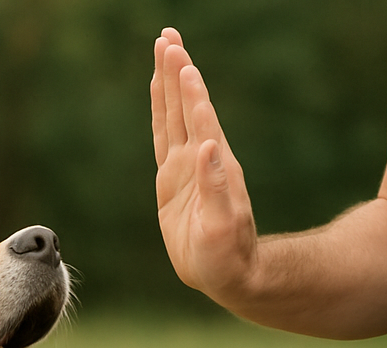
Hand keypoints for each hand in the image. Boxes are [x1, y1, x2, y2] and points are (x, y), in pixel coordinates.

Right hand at [150, 28, 258, 302]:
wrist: (226, 273)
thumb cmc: (227, 255)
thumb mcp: (222, 226)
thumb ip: (217, 186)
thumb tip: (208, 146)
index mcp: (213, 167)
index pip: (200, 121)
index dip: (190, 93)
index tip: (182, 62)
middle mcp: (200, 160)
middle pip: (185, 107)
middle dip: (177, 72)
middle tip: (168, 36)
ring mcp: (186, 168)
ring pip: (174, 117)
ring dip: (168, 84)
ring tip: (164, 48)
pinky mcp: (172, 181)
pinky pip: (164, 138)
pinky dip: (161, 112)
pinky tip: (159, 93)